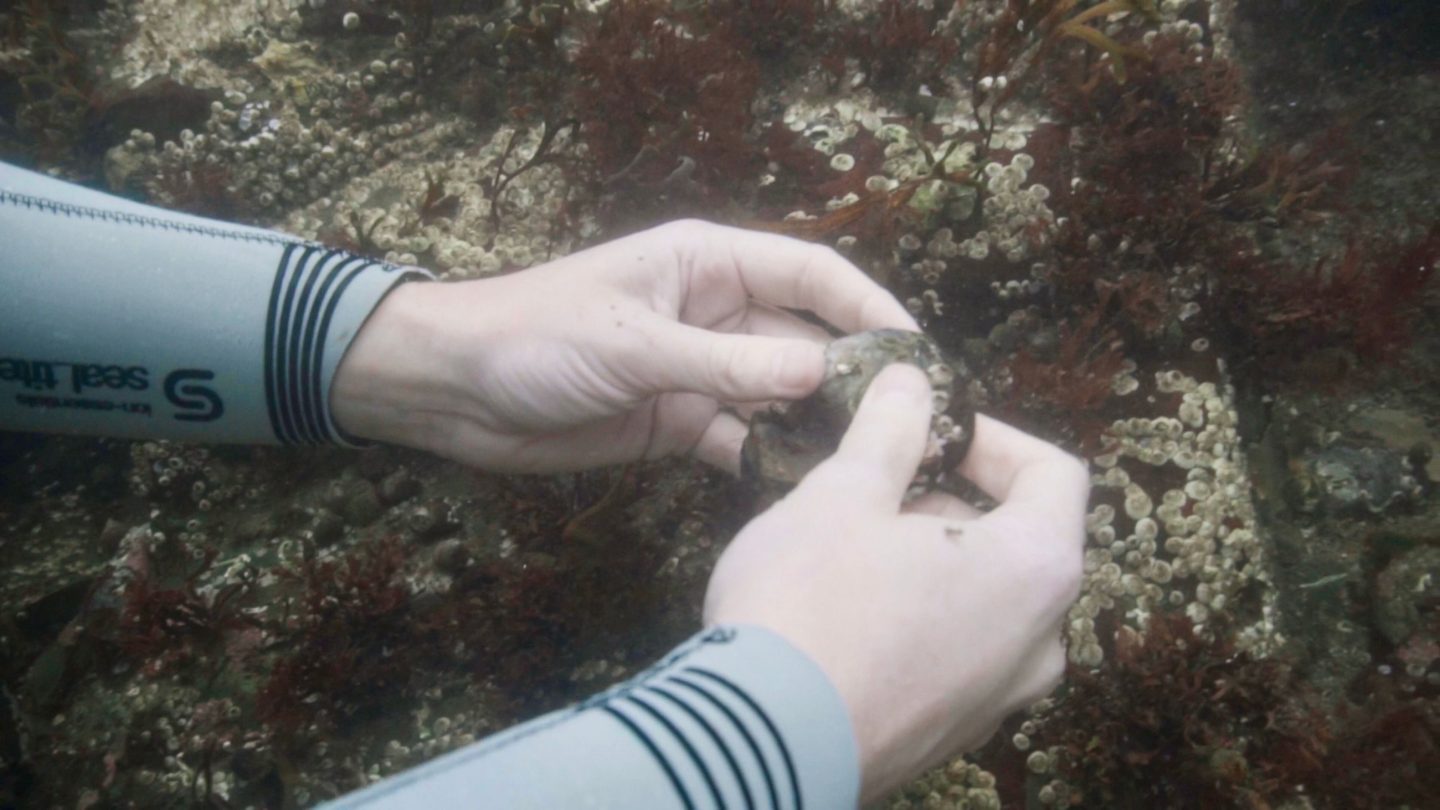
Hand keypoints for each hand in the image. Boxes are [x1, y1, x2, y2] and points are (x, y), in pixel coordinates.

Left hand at [331, 219, 916, 472]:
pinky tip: (805, 486)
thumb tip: (820, 371)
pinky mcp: (678, 422)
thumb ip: (727, 363)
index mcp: (707, 263)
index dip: (866, 305)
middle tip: (908, 423)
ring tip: (870, 462)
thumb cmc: (536, 338)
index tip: (916, 350)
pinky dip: (770, 458)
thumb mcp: (635, 344)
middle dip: (850, 374)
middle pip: (804, 337)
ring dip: (816, 423)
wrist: (455, 391)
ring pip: (779, 394)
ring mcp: (699, 370)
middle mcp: (714, 311)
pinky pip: (742, 438)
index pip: (809, 271)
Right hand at [703, 365, 1087, 803]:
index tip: (929, 430)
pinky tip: (846, 614)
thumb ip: (891, 429)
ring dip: (931, 559)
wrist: (762, 744)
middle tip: (872, 487)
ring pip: (986, 600)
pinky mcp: (954, 735)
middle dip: (949, 499)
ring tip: (850, 549)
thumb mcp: (843, 493)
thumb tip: (913, 379)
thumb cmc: (811, 602)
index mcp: (1037, 568)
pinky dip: (919, 617)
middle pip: (1020, 539)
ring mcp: (1001, 699)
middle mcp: (1042, 641)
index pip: (1055, 472)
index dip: (992, 436)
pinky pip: (957, 653)